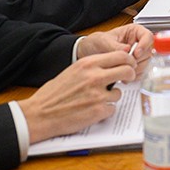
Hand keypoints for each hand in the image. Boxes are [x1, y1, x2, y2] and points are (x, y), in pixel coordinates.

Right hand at [17, 51, 136, 143]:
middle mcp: (95, 77)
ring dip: (111, 97)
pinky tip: (92, 111)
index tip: (129, 65)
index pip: (120, 55)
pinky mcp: (99, 111)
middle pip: (127, 70)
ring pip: (119, 93)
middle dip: (129, 75)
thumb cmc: (53, 94)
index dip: (128, 61)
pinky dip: (105, 111)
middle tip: (126, 80)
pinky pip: (112, 109)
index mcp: (87, 64)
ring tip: (96, 100)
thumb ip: (92, 68)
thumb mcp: (72, 71)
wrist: (39, 114)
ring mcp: (98, 94)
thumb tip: (111, 66)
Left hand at [78, 23, 153, 73]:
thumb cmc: (95, 43)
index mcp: (133, 32)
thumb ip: (115, 46)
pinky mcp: (134, 67)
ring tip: (121, 70)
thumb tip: (127, 50)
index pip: (148, 36)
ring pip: (145, 64)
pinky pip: (140, 73)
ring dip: (135, 69)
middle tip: (126, 64)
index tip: (136, 54)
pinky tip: (122, 76)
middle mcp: (138, 43)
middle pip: (148, 52)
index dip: (144, 45)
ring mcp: (137, 56)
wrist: (87, 54)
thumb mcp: (103, 41)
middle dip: (138, 60)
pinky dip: (133, 76)